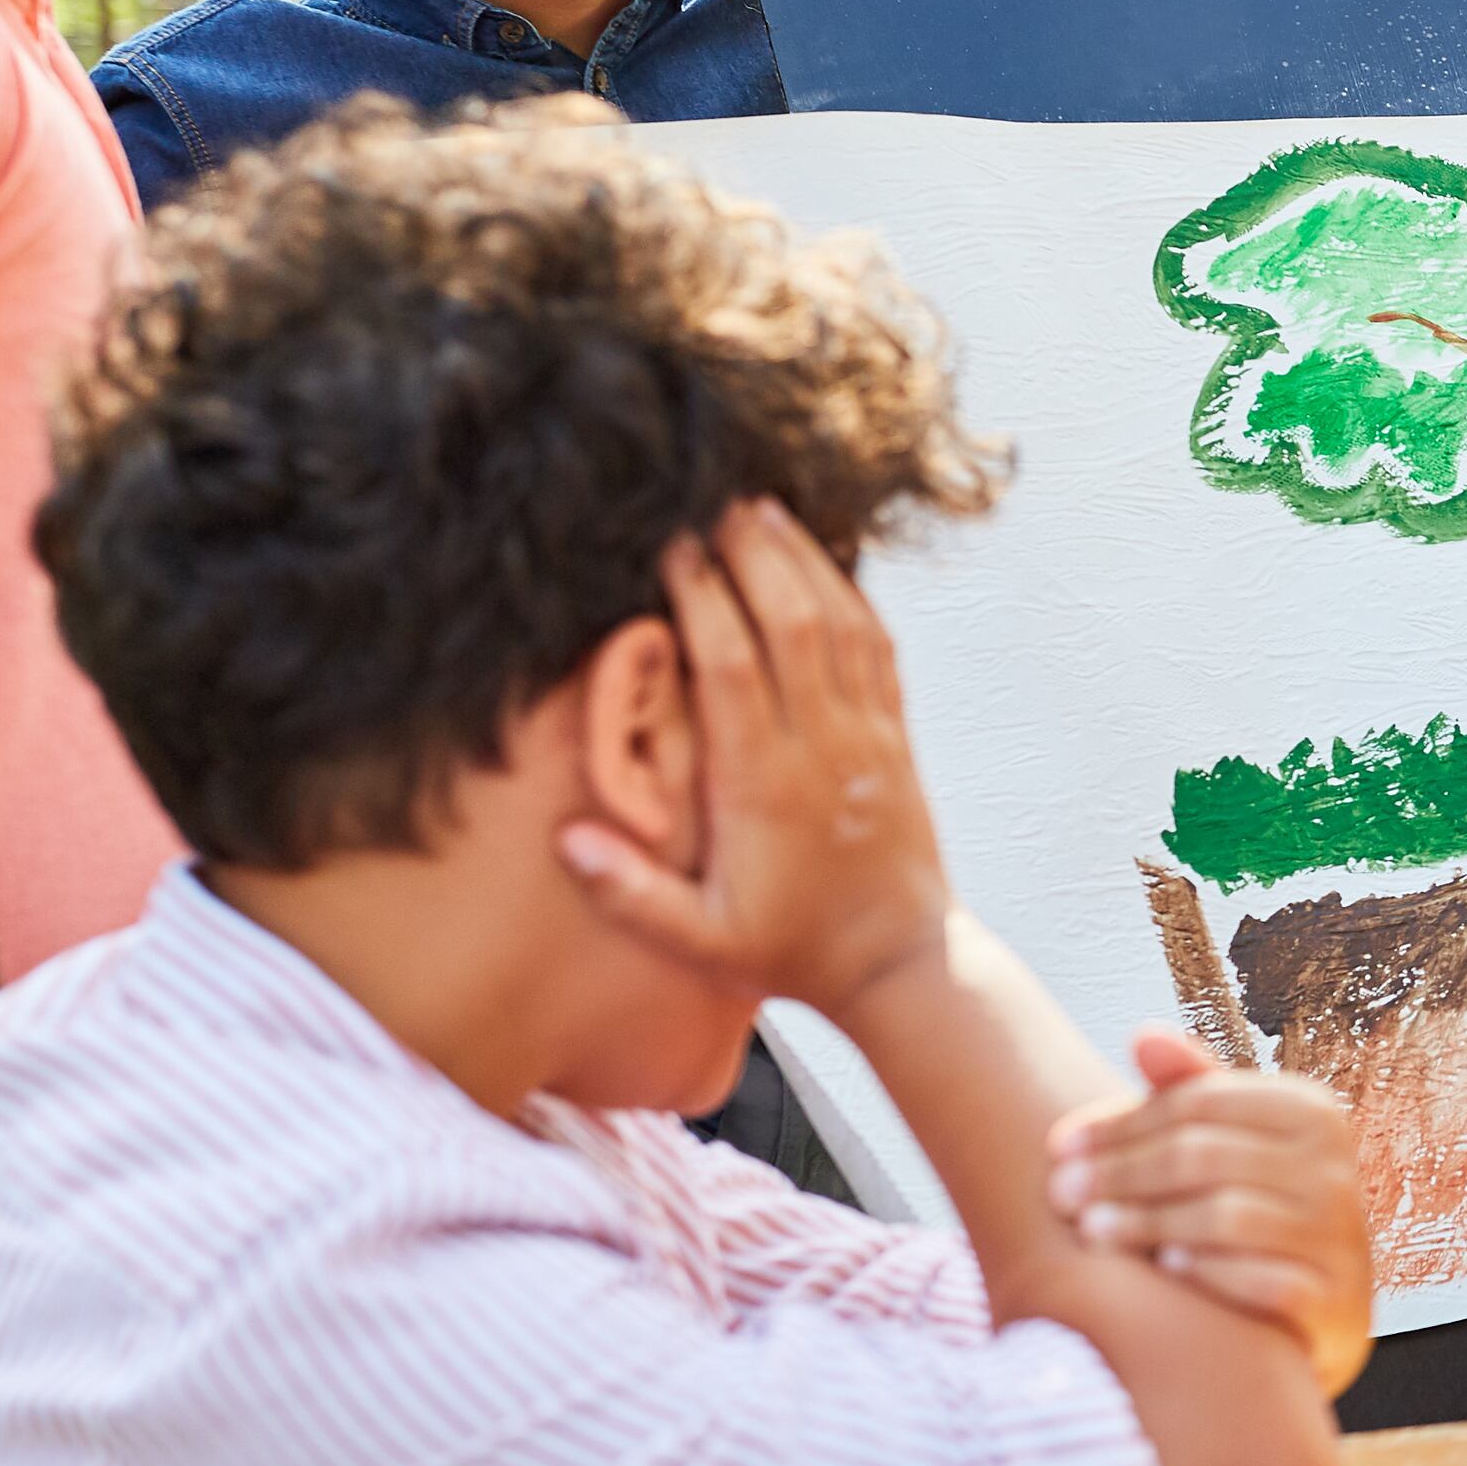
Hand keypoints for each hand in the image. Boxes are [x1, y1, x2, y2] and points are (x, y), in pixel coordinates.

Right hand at [556, 501, 953, 1021]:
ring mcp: (868, 738)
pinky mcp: (897, 739)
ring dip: (805, 562)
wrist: (898, 964)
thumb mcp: (702, 941)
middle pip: (792, 627)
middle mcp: (822, 749)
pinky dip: (852, 597)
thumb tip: (568, 839)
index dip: (704, 602)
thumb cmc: (791, 952)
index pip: (733, 671)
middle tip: (716, 502)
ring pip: (841, 627)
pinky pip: (878, 650)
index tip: (674, 551)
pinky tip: (824, 562)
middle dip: (755, 557)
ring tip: (764, 509)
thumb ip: (630, 895)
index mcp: (765, 788)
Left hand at [1049, 1029, 1377, 1394]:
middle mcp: (1333, 1167)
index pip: (1199, 1101)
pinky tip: (1166, 1271)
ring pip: (1228, 1216)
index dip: (1121, 1121)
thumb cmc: (1265, 1206)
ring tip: (1090, 1231)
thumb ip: (1191, 1090)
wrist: (1329, 1304)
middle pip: (1204, 1156)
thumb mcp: (1238, 1142)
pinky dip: (1211, 1272)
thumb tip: (1142, 1035)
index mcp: (1310, 1112)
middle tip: (1058, 1194)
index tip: (1059, 1145)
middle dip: (1121, 1173)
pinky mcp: (1335, 1299)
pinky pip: (1266, 1280)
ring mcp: (1338, 1235)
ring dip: (1148, 1223)